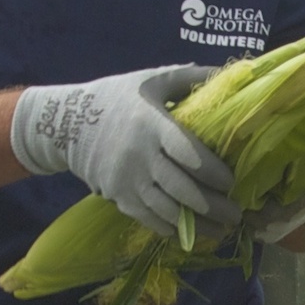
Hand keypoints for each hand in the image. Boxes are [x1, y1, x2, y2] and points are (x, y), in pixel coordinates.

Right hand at [8, 64, 228, 239]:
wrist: (67, 123)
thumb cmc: (117, 98)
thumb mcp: (151, 80)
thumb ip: (189, 77)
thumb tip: (230, 71)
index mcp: (152, 124)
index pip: (188, 153)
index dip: (213, 171)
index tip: (231, 181)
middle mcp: (140, 155)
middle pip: (182, 188)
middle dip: (214, 206)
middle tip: (237, 214)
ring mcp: (127, 180)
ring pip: (168, 210)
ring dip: (198, 224)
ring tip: (222, 229)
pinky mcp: (118, 196)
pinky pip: (149, 219)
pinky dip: (172, 229)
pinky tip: (191, 233)